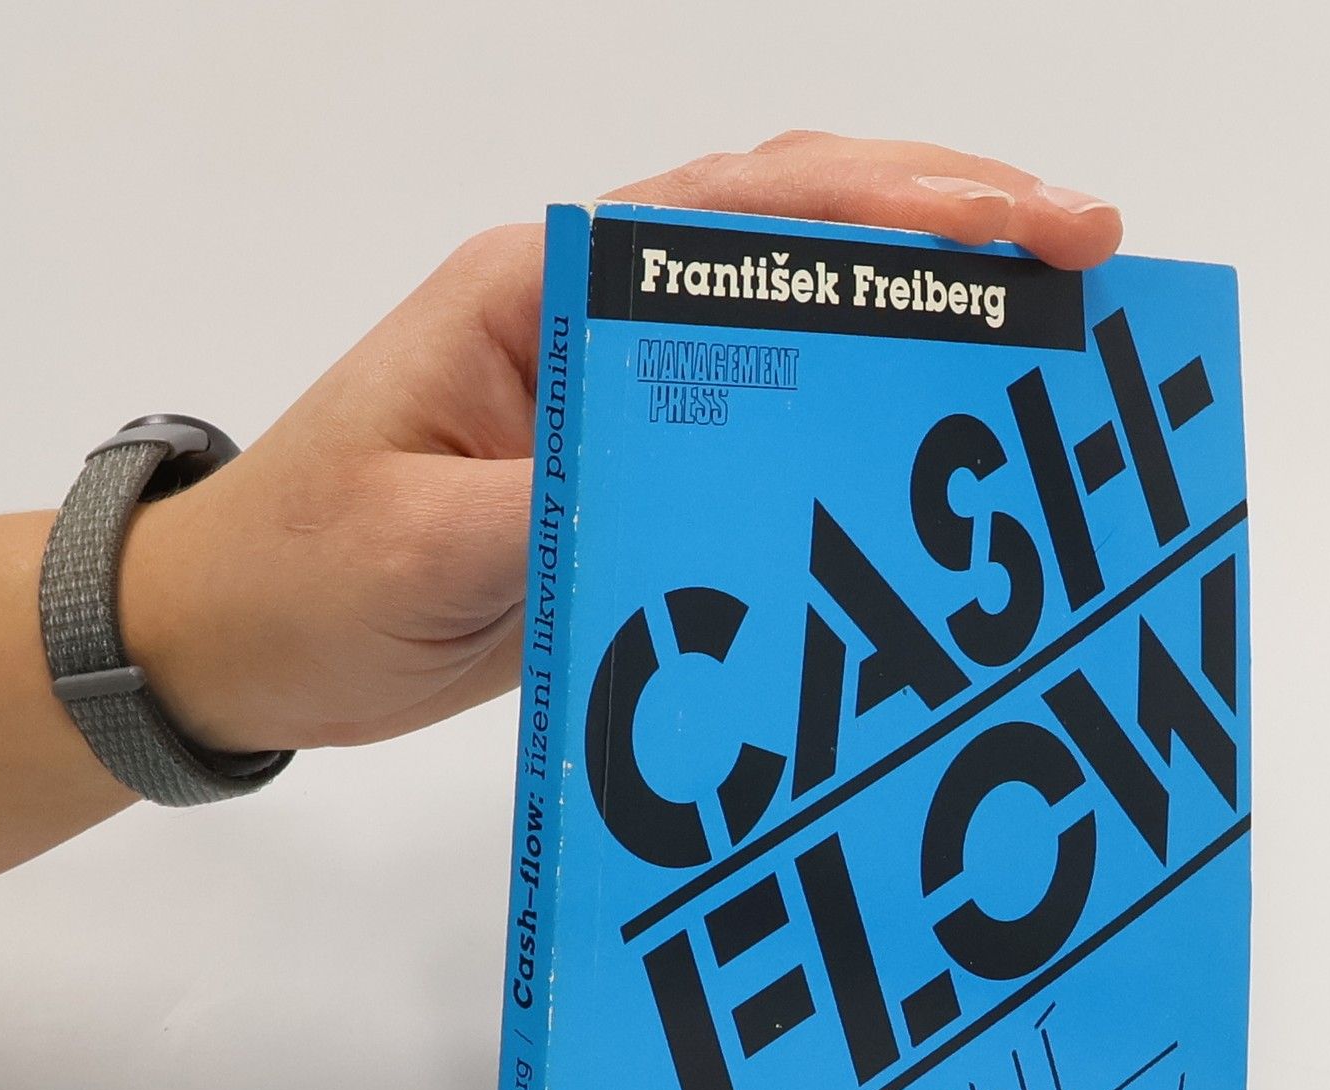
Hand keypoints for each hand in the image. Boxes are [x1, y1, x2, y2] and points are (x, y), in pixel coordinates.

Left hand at [123, 132, 1122, 753]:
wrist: (237, 639)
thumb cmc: (301, 572)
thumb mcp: (419, 548)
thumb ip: (555, 512)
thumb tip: (705, 498)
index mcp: (541, 295)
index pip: (742, 216)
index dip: (895, 211)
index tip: (1026, 229)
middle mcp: (592, 325)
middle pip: (793, 236)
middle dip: (947, 233)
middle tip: (1092, 260)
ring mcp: (617, 399)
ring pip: (791, 324)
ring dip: (914, 318)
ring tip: (1047, 338)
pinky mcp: (629, 478)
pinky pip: (762, 433)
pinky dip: (851, 423)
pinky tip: (927, 455)